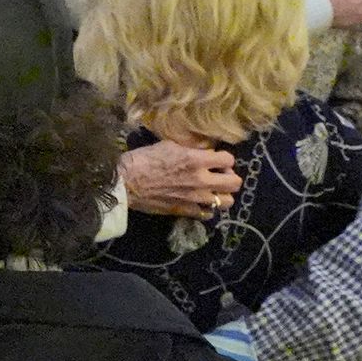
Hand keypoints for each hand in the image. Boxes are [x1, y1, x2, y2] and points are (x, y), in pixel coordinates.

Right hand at [121, 140, 240, 218]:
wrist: (126, 183)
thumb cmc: (143, 160)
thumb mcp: (168, 146)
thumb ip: (190, 150)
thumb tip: (202, 152)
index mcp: (196, 160)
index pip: (229, 159)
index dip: (224, 158)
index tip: (216, 159)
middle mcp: (201, 180)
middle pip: (235, 182)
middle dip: (230, 176)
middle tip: (219, 174)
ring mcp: (195, 198)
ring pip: (227, 202)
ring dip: (222, 194)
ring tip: (212, 190)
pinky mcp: (185, 211)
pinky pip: (207, 214)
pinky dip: (207, 208)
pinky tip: (199, 202)